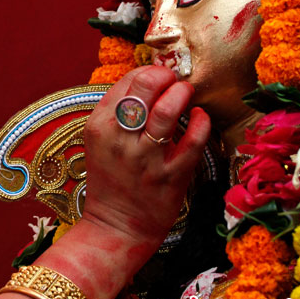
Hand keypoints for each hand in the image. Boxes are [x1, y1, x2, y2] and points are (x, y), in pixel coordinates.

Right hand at [82, 66, 211, 246]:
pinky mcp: (169, 176)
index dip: (150, 72)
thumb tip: (150, 79)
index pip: (127, 81)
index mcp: (98, 126)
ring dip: (182, 93)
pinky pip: (192, 140)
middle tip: (175, 82)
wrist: (116, 226)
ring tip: (187, 94)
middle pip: (145, 87)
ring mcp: (144, 158)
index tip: (161, 78)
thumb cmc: (112, 178)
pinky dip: (201, 122)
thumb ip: (119, 111)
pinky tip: (200, 117)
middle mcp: (118, 139)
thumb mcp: (102, 141)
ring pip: (167, 110)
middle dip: (167, 76)